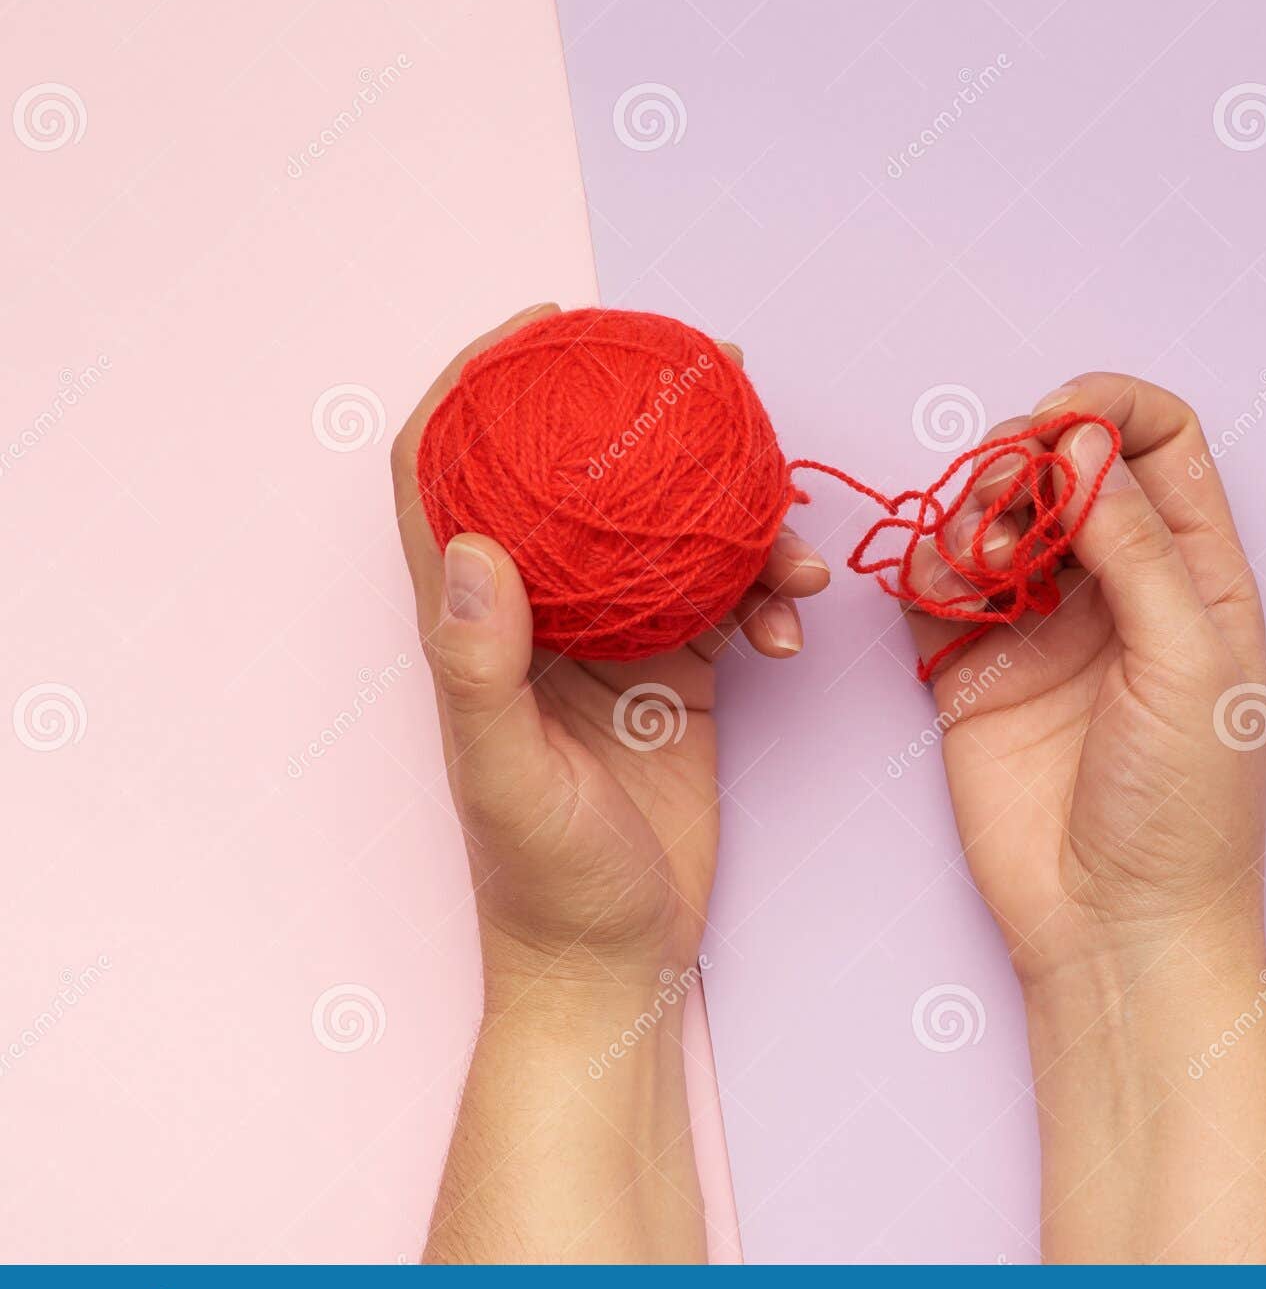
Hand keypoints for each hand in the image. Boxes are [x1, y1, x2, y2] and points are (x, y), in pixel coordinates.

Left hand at [392, 303, 829, 991]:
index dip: (477, 388)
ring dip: (734, 509)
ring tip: (792, 515)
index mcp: (477, 626)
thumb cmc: (543, 883)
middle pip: (583, 480)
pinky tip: (794, 611)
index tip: (547, 328)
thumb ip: (480, 671)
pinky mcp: (679, 674)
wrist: (617, 960)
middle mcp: (544, 616)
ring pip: (673, 531)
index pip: (447, 476)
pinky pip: (728, 596)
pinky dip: (765, 588)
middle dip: (642, 414)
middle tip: (713, 370)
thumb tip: (472, 550)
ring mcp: (616, 640)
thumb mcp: (505, 782)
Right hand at [907, 372, 1265, 983]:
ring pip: (988, 515)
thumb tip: (1079, 440)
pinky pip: (933, 584)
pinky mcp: (969, 668)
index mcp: (1194, 573)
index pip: (1157, 440)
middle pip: (1059, 466)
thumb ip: (1137, 545)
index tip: (1054, 428)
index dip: (1105, 410)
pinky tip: (943, 599)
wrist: (1111, 928)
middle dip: (1021, 460)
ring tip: (983, 573)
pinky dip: (925, 570)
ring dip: (970, 516)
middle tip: (1004, 503)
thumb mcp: (1188, 662)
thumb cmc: (1184, 808)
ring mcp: (1037, 625)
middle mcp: (1115, 585)